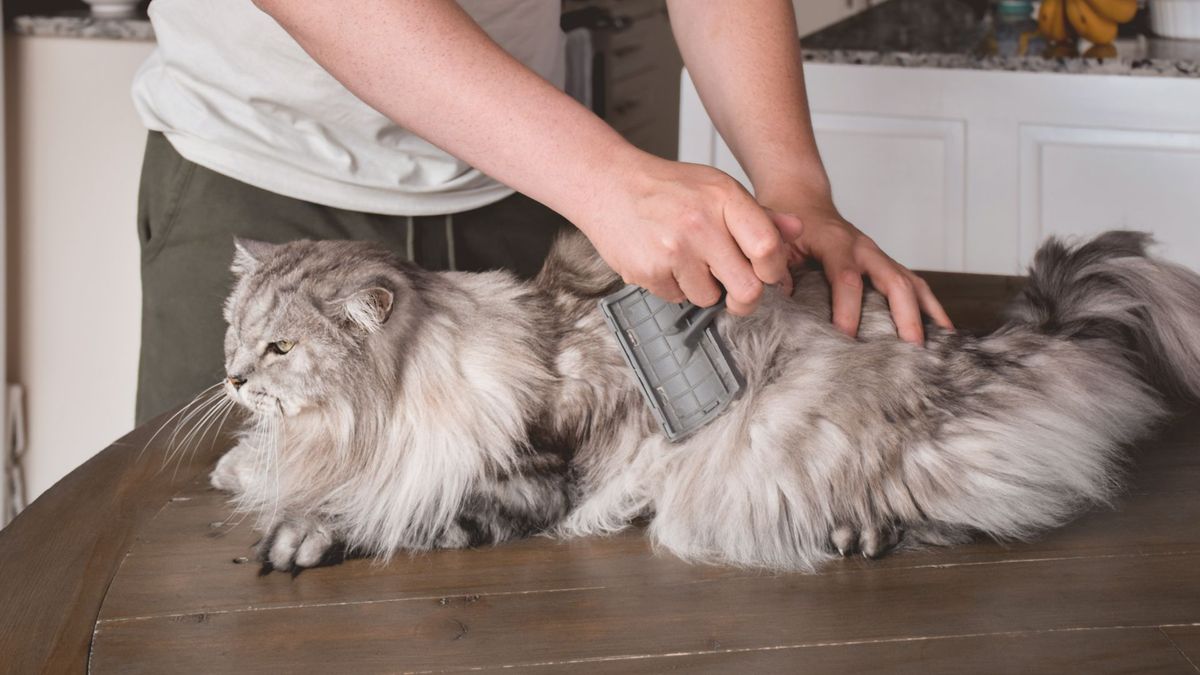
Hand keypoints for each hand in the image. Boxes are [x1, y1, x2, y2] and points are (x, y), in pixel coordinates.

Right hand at [576, 156, 791, 315]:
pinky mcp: (648, 271)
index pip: (768, 250)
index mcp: (724, 198)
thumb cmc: (667, 187)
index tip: (766, 273)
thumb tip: (797, 230)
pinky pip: (677, 298)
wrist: (608, 183)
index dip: (774, 271)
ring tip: (687, 262)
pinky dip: (674, 287)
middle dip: (744, 299)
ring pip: (709, 298)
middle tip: (735, 291)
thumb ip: (758, 214)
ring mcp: (673, 250)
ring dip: (703, 289)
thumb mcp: (717, 187)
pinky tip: (664, 261)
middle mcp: (700, 224)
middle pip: (747, 290)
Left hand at [765, 203, 952, 344]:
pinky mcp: (886, 266)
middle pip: (894, 282)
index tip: (846, 340)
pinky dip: (930, 308)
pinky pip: (914, 286)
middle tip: (909, 349)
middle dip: (904, 317)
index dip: (848, 310)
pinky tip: (941, 331)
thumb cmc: (787, 227)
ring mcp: (879, 257)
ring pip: (911, 284)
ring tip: (936, 348)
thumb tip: (777, 301)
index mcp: (835, 243)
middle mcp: (864, 249)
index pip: (846, 279)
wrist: (802, 201)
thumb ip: (775, 269)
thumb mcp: (775, 243)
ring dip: (925, 315)